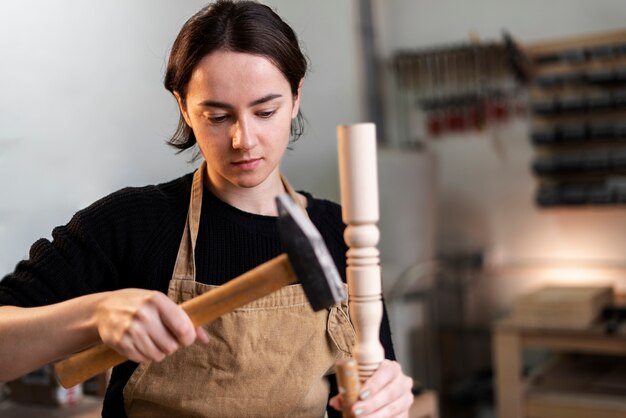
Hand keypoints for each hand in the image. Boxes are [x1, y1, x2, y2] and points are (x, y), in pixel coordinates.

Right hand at [94, 288, 208, 362]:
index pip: (183, 328)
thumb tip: (205, 339)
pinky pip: (143, 360)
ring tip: (152, 340)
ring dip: (159, 352)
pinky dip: (145, 355)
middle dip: (172, 345)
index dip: (188, 337)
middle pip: (172, 346)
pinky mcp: (120, 342)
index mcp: (157, 300)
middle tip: (164, 337)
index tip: (185, 337)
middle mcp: (143, 314)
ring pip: (158, 355)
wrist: (104, 309)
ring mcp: (130, 329)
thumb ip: (184, 319)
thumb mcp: (161, 304)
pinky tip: (140, 344)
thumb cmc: (140, 305)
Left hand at [329, 359, 413, 416]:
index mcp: (392, 368)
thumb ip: (348, 389)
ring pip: (393, 408)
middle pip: (390, 393)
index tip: (361, 395)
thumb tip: (335, 402)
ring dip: (375, 415)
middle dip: (371, 404)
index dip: (374, 384)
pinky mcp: (406, 412)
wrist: (380, 392)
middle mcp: (403, 381)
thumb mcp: (358, 381)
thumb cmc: (367, 383)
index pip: (386, 372)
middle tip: (356, 411)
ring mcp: (406, 398)